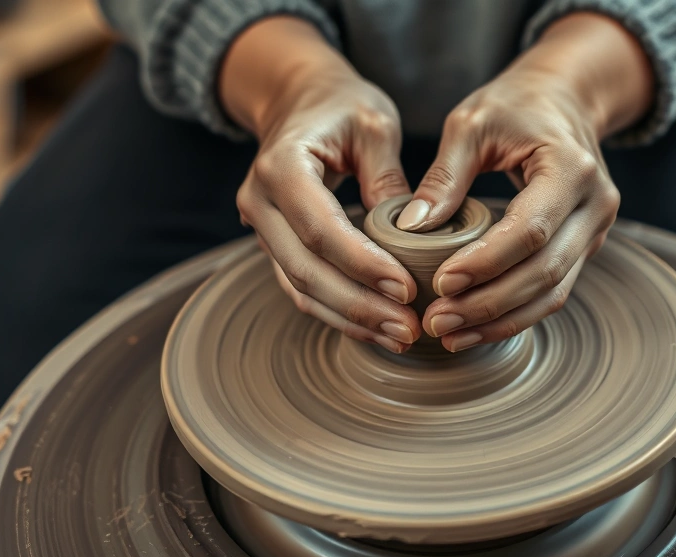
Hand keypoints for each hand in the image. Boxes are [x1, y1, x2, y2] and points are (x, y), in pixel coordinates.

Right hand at [221, 17, 420, 352]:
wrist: (299, 100)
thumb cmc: (341, 107)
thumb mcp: (374, 125)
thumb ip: (389, 178)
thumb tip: (416, 235)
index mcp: (281, 166)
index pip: (321, 230)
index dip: (363, 265)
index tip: (407, 290)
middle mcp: (259, 202)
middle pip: (306, 271)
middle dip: (360, 306)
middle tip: (409, 328)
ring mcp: (261, 230)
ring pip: (300, 290)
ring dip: (351, 320)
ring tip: (400, 336)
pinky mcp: (276, 247)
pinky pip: (302, 290)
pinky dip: (339, 313)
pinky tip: (378, 329)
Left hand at [396, 13, 653, 351]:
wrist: (565, 100)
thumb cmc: (516, 107)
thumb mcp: (472, 123)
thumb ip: (444, 175)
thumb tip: (408, 228)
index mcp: (572, 168)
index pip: (530, 229)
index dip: (486, 263)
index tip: (441, 283)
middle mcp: (595, 206)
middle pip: (544, 272)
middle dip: (488, 305)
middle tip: (436, 321)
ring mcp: (594, 232)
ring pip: (552, 293)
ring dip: (500, 321)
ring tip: (449, 335)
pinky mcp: (582, 249)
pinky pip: (551, 292)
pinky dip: (512, 315)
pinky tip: (472, 328)